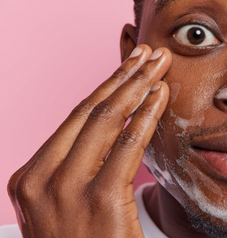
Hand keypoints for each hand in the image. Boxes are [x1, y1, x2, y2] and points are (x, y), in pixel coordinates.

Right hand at [7, 45, 170, 237]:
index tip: (128, 66)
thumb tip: (115, 133)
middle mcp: (40, 180)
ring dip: (136, 86)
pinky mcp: (98, 201)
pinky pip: (126, 145)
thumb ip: (82, 171)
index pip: (73, 121)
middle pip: (87, 113)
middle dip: (122, 77)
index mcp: (31, 179)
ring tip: (158, 64)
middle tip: (148, 54)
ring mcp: (65, 191)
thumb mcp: (69, 208)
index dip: (104, 88)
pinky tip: (160, 94)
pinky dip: (145, 115)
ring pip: (104, 121)